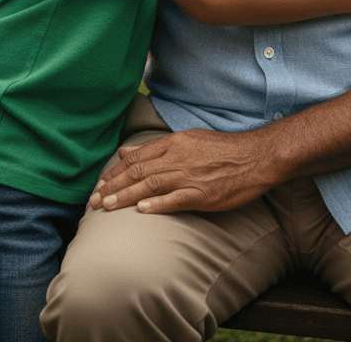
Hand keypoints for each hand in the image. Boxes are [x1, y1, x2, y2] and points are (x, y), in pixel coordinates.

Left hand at [89, 128, 276, 214]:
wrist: (256, 156)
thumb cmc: (223, 150)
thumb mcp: (188, 139)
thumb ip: (156, 147)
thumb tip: (124, 151)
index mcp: (174, 143)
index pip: (136, 157)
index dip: (115, 172)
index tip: (100, 185)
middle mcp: (178, 157)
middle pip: (138, 171)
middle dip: (113, 187)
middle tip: (94, 201)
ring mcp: (190, 175)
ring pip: (150, 185)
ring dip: (126, 197)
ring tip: (107, 207)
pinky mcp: (203, 193)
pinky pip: (176, 199)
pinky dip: (157, 204)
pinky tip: (141, 211)